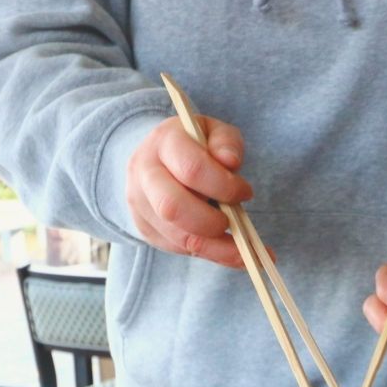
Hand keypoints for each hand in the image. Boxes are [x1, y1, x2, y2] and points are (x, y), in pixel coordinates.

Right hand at [126, 115, 253, 266]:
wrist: (157, 157)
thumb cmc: (194, 145)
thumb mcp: (214, 132)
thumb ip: (226, 142)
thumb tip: (230, 161)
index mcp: (163, 143)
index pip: (192, 169)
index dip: (224, 185)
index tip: (245, 192)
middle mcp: (144, 174)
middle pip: (172, 207)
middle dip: (212, 222)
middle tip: (235, 223)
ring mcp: (140, 205)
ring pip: (178, 237)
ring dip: (217, 248)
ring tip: (245, 252)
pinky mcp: (146, 229)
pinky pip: (180, 249)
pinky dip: (211, 254)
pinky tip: (231, 252)